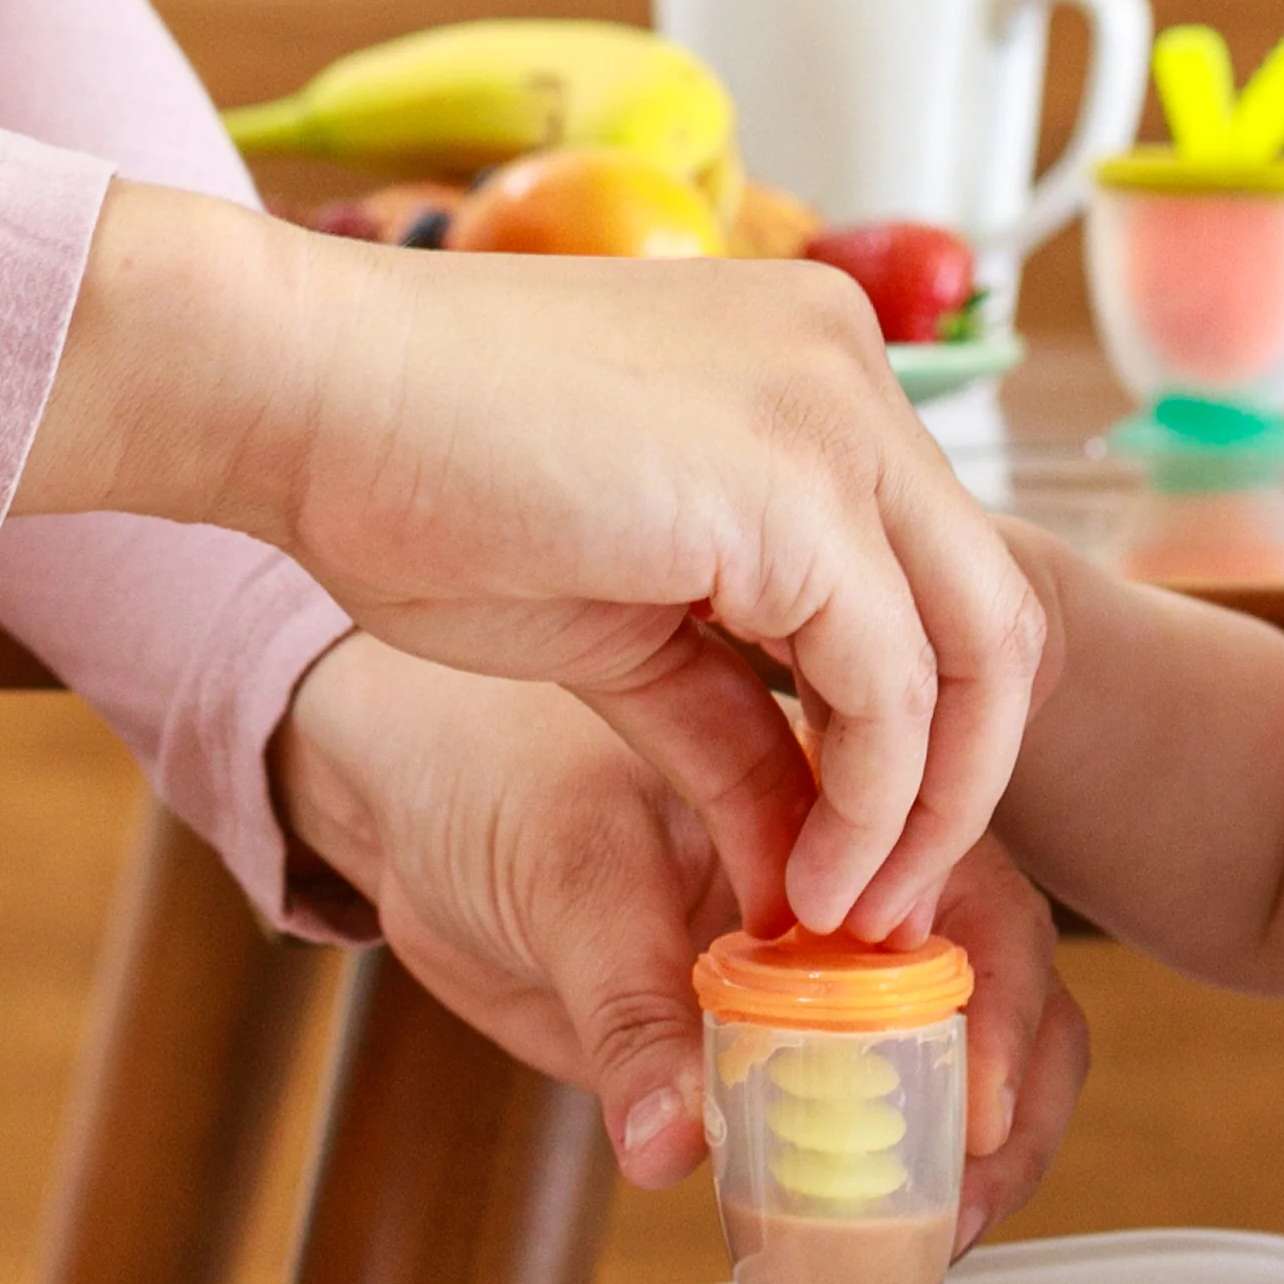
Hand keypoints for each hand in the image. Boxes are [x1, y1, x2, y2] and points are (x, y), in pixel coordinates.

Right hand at [22, 183, 1047, 935]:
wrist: (289, 388)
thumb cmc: (418, 480)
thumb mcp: (626, 615)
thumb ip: (736, 712)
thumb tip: (804, 857)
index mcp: (821, 366)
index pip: (941, 569)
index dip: (930, 731)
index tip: (867, 855)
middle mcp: (855, 370)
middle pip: (993, 610)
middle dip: (959, 785)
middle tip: (884, 909)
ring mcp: (838, 416)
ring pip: (972, 652)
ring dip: (920, 816)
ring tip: (837, 917)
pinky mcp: (798, 489)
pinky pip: (888, 687)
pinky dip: (863, 808)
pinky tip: (793, 883)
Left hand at [274, 631, 1086, 1230]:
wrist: (412, 802)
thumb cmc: (499, 769)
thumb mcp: (570, 872)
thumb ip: (632, 1006)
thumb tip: (672, 1140)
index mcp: (849, 803)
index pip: (975, 900)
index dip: (998, 1009)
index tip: (974, 1109)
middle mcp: (856, 888)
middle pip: (999, 993)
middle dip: (1008, 1105)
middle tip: (961, 1205)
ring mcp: (816, 974)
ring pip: (947, 1066)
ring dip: (959, 1159)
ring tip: (924, 1241)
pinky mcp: (757, 1049)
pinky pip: (838, 1122)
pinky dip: (865, 1187)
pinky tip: (845, 1241)